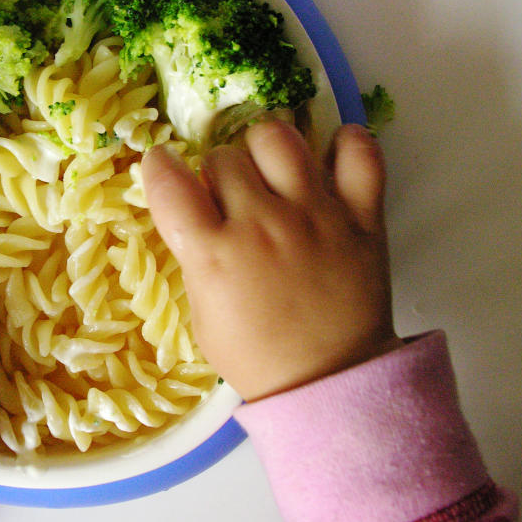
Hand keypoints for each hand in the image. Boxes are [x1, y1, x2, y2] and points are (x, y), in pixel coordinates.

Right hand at [142, 121, 401, 400]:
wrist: (329, 383)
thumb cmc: (256, 357)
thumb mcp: (203, 313)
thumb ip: (197, 256)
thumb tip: (199, 213)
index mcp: (214, 253)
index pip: (169, 182)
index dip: (160, 167)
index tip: (164, 168)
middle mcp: (262, 222)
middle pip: (224, 157)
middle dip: (218, 172)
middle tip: (229, 198)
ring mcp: (315, 214)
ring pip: (279, 137)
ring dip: (266, 149)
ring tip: (272, 172)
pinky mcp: (362, 215)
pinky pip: (359, 152)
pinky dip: (346, 145)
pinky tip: (330, 161)